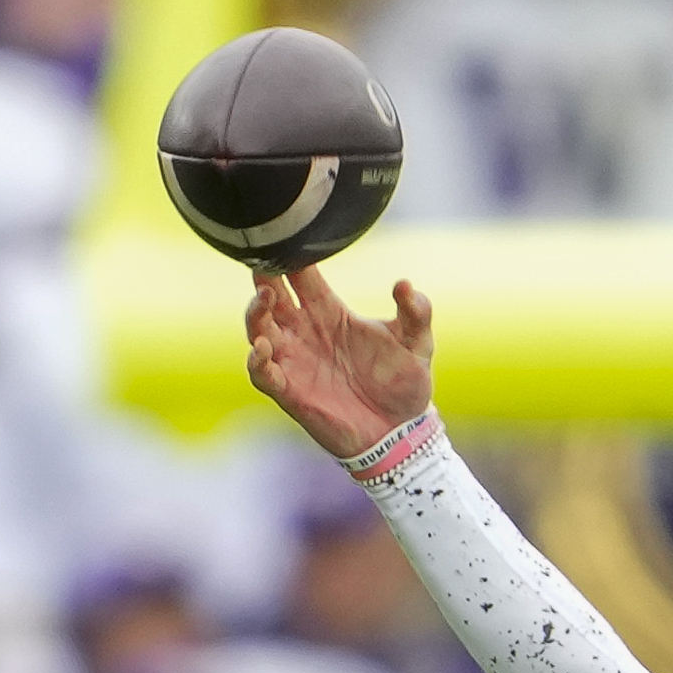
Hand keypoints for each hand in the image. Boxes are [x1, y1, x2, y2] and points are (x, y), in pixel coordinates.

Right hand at [245, 265, 433, 460]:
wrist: (402, 435)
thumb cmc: (404, 385)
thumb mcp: (417, 345)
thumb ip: (416, 313)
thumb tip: (406, 284)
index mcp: (328, 310)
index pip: (298, 273)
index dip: (289, 254)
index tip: (287, 238)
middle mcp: (305, 330)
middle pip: (269, 294)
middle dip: (263, 277)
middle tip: (266, 263)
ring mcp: (295, 360)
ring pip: (257, 327)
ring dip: (255, 312)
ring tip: (265, 300)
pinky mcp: (291, 392)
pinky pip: (261, 372)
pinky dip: (256, 360)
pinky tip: (262, 347)